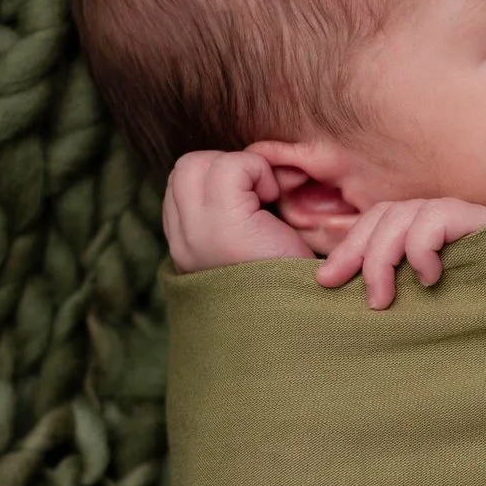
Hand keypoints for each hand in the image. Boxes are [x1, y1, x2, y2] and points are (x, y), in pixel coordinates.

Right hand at [162, 151, 317, 273]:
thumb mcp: (251, 247)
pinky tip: (274, 199)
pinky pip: (231, 167)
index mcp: (186, 249)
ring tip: (267, 198)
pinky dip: (257, 170)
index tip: (254, 199)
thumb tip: (241, 176)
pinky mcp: (224, 226)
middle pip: (184, 168)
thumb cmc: (291, 282)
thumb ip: (232, 216)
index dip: (219, 177)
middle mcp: (183, 242)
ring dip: (240, 167)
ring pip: (197, 162)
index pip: (181, 185)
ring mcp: (197, 234)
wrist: (305, 324)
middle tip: (260, 194)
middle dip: (226, 166)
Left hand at [316, 197, 485, 308]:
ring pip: (404, 215)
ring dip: (383, 258)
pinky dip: (422, 249)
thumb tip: (356, 301)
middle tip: (356, 296)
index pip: (377, 220)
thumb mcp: (431, 308)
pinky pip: (436, 218)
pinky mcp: (485, 220)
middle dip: (358, 253)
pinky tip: (429, 279)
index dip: (347, 247)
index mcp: (428, 233)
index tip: (324, 281)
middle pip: (385, 215)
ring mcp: (465, 216)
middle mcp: (444, 218)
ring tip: (385, 300)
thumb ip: (403, 295)